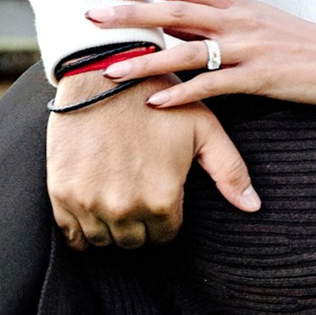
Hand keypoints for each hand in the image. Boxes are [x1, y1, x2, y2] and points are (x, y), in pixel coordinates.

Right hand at [48, 73, 259, 249]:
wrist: (100, 73)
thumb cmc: (157, 96)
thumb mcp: (202, 128)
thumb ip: (230, 171)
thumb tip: (253, 207)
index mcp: (162, 198)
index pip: (165, 235)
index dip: (166, 217)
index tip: (160, 196)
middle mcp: (125, 208)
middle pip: (134, 242)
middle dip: (139, 224)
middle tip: (137, 195)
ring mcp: (90, 203)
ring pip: (103, 241)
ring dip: (111, 228)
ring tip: (116, 200)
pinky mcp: (61, 194)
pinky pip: (72, 236)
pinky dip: (82, 230)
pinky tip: (91, 211)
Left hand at [94, 0, 315, 108]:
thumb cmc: (301, 45)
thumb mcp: (257, 23)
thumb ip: (217, 23)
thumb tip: (174, 25)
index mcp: (235, 3)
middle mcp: (237, 19)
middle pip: (174, 11)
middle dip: (129, 13)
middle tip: (91, 16)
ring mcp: (248, 47)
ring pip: (186, 51)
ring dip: (145, 60)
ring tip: (111, 70)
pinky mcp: (260, 77)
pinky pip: (214, 85)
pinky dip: (182, 94)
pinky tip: (156, 103)